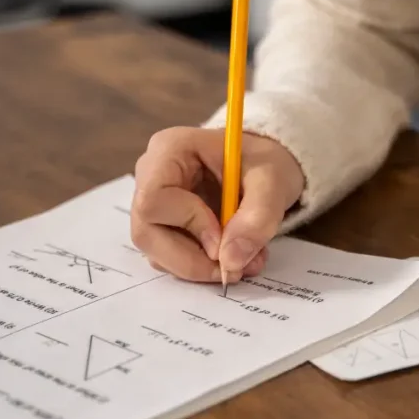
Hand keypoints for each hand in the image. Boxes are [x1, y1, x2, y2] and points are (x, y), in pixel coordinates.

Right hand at [130, 126, 304, 282]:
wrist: (264, 168)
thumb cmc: (264, 163)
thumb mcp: (272, 182)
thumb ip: (257, 218)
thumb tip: (230, 262)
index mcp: (169, 150)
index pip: (154, 200)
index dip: (189, 226)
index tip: (226, 239)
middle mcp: (150, 175)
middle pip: (146, 232)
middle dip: (192, 260)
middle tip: (235, 268)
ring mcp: (153, 203)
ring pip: (156, 252)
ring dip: (200, 267)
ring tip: (244, 261)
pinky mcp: (163, 226)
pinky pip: (169, 258)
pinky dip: (201, 266)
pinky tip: (233, 257)